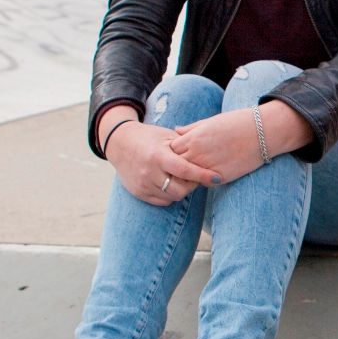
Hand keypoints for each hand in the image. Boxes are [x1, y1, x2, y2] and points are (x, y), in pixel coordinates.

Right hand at [105, 120, 220, 205]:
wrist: (119, 143)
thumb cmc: (149, 137)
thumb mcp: (167, 137)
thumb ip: (186, 146)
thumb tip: (210, 154)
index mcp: (158, 156)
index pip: (185, 171)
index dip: (203, 175)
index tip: (217, 178)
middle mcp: (149, 173)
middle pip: (180, 190)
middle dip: (193, 185)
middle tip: (197, 177)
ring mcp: (143, 184)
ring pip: (172, 197)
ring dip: (182, 190)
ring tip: (184, 179)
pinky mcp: (138, 193)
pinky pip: (162, 201)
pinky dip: (171, 195)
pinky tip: (172, 183)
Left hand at [166, 109, 270, 187]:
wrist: (262, 132)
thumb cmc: (237, 122)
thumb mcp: (211, 121)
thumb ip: (191, 128)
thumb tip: (176, 130)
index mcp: (193, 138)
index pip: (171, 150)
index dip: (174, 151)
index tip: (180, 151)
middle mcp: (197, 154)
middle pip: (176, 165)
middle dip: (178, 165)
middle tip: (184, 164)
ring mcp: (208, 167)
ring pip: (188, 177)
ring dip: (189, 175)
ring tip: (196, 170)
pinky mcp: (220, 177)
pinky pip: (203, 182)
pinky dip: (203, 180)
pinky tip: (209, 174)